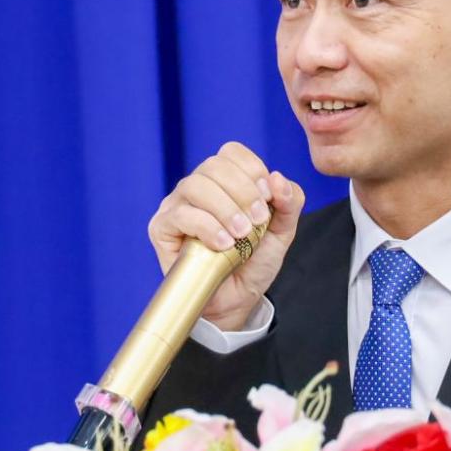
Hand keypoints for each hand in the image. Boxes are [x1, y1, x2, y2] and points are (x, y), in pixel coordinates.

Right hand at [148, 142, 305, 330]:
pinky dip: (206, 227)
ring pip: (195, 186)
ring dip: (225, 208)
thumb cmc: (254, 260)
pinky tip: (223, 245)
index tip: (269, 199)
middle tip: (258, 221)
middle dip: (243, 191)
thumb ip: (289, 201)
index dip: (252, 170)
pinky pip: (180, 215)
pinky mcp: (162, 227)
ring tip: (242, 234)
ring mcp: (177, 205)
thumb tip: (277, 178)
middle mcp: (198, 187)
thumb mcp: (282, 229)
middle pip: (213, 166)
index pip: (232, 153)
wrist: (237, 298)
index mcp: (224, 180)